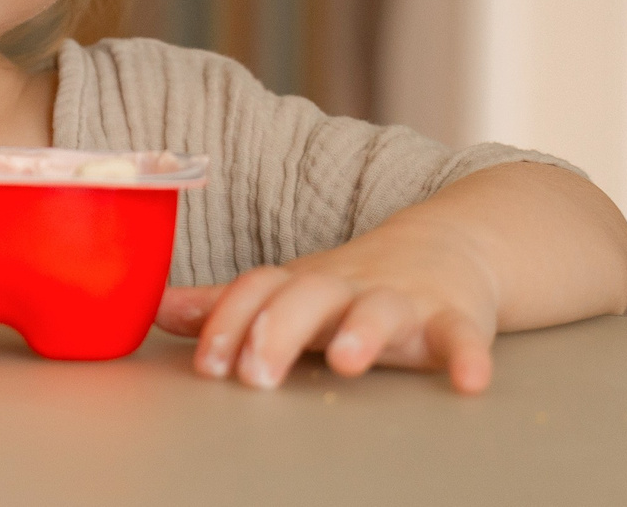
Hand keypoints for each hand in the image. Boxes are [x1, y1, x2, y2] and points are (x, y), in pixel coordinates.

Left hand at [156, 216, 499, 394]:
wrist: (447, 245)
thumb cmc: (353, 281)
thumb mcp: (291, 290)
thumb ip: (228, 306)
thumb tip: (157, 310)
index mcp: (304, 282)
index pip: (257, 290)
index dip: (228, 322)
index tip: (206, 363)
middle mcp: (349, 286)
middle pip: (309, 296)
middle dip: (279, 331)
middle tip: (255, 373)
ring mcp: (404, 299)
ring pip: (382, 310)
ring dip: (364, 331)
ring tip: (346, 360)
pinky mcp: (456, 318)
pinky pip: (463, 336)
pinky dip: (468, 356)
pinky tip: (468, 382)